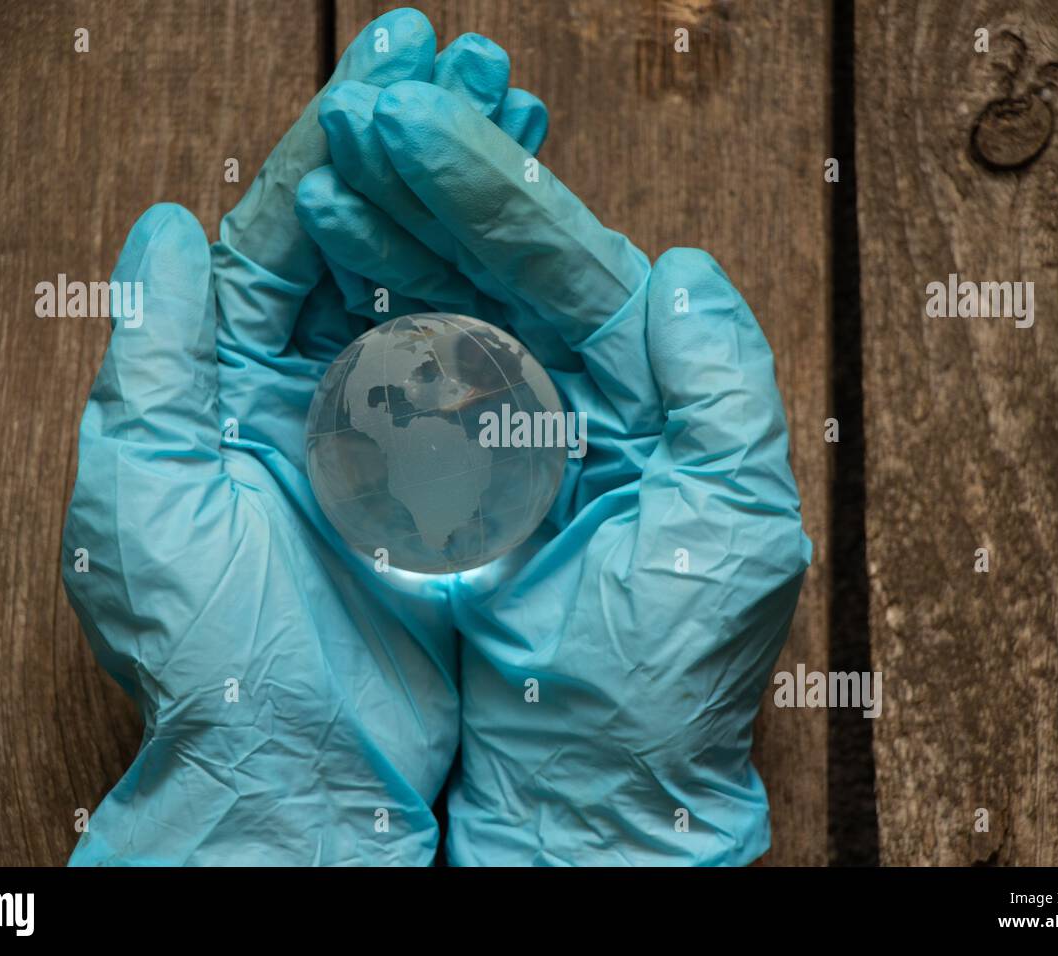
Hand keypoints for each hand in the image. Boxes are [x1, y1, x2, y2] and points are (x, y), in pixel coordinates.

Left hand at [63, 10, 547, 864]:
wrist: (307, 772)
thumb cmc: (213, 654)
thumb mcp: (151, 500)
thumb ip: (157, 359)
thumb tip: (167, 225)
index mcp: (227, 386)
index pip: (278, 234)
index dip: (332, 142)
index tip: (392, 62)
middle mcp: (306, 394)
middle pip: (365, 242)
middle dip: (418, 149)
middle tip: (476, 63)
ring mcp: (385, 432)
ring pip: (432, 290)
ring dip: (472, 203)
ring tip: (523, 116)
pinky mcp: (452, 479)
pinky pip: (482, 372)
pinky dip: (510, 300)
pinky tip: (546, 239)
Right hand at [298, 80, 811, 864]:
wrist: (588, 784)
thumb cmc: (668, 675)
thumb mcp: (733, 528)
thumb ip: (724, 390)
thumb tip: (686, 267)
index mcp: (647, 390)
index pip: (570, 263)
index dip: (499, 188)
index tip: (426, 120)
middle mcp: (576, 395)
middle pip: (498, 264)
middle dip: (432, 182)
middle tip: (362, 106)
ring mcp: (502, 433)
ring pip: (441, 302)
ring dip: (389, 226)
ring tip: (330, 157)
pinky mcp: (440, 480)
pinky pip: (400, 380)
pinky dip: (363, 314)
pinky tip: (325, 253)